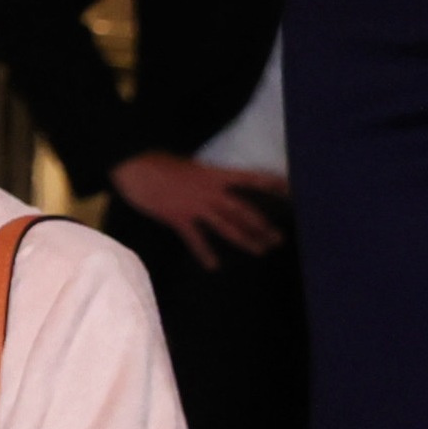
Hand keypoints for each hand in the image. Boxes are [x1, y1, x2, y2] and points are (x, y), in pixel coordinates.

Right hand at [107, 150, 285, 267]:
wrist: (135, 167)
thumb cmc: (158, 162)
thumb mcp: (189, 166)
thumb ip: (205, 179)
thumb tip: (214, 188)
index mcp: (215, 175)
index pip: (251, 178)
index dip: (272, 184)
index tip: (292, 192)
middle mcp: (211, 191)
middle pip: (244, 210)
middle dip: (262, 225)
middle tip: (278, 239)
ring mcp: (195, 206)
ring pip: (227, 226)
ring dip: (245, 239)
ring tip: (260, 251)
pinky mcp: (178, 217)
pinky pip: (195, 238)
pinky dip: (205, 253)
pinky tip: (213, 266)